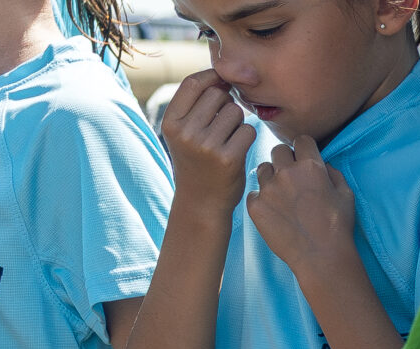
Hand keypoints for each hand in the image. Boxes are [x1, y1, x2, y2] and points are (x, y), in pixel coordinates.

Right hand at [159, 70, 255, 214]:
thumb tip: (223, 73)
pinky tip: (239, 150)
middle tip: (223, 124)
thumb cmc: (197, 162)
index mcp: (170, 122)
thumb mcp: (183, 133)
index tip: (223, 83)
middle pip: (218, 95)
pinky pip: (248, 130)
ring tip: (229, 138)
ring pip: (235, 111)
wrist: (201, 203)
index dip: (212, 77)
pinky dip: (248, 137)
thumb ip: (194, 105)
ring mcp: (206, 146)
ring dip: (238, 121)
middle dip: (227, 103)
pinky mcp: (228, 158)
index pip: (193, 83)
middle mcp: (185, 132)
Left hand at [249, 136, 358, 285]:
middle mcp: (287, 173)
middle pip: (277, 150)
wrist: (321, 257)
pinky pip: (253, 193)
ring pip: (262, 169)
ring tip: (280, 196)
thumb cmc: (338, 228)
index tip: (303, 159)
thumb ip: (333, 173)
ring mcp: (268, 189)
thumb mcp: (347, 195)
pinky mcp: (255, 206)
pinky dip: (261, 199)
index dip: (303, 149)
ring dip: (271, 177)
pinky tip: (273, 211)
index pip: (301, 140)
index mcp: (311, 166)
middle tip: (291, 178)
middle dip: (284, 160)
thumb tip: (323, 164)